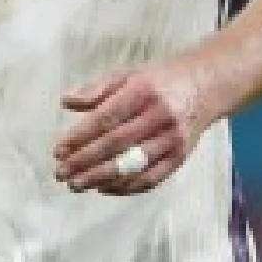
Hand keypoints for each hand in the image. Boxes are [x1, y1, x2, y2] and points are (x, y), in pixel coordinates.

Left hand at [53, 61, 213, 195]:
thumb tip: (66, 102)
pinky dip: (126, 187)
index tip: (58, 150)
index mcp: (142, 91)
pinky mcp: (180, 157)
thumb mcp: (127, 74)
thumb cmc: (157, 80)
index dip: (80, 137)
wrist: (204, 86)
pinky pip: (151, 178)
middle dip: (85, 161)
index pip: (106, 118)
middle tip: (61, 173)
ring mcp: (172, 140)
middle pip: (117, 145)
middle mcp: (160, 117)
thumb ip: (96, 89)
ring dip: (101, 178)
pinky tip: (104, 187)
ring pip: (133, 165)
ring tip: (76, 184)